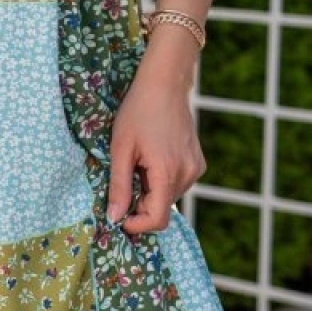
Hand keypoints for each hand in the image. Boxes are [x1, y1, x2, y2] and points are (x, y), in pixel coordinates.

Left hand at [105, 31, 205, 233]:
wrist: (165, 85)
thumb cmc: (138, 112)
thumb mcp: (121, 149)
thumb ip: (118, 186)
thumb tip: (113, 218)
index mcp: (167, 173)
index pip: (157, 219)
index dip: (137, 225)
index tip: (120, 217)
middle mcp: (187, 174)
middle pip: (162, 208)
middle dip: (140, 203)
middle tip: (124, 178)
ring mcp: (196, 168)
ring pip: (169, 197)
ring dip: (150, 191)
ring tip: (138, 164)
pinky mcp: (198, 163)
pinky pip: (177, 184)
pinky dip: (162, 181)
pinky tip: (152, 159)